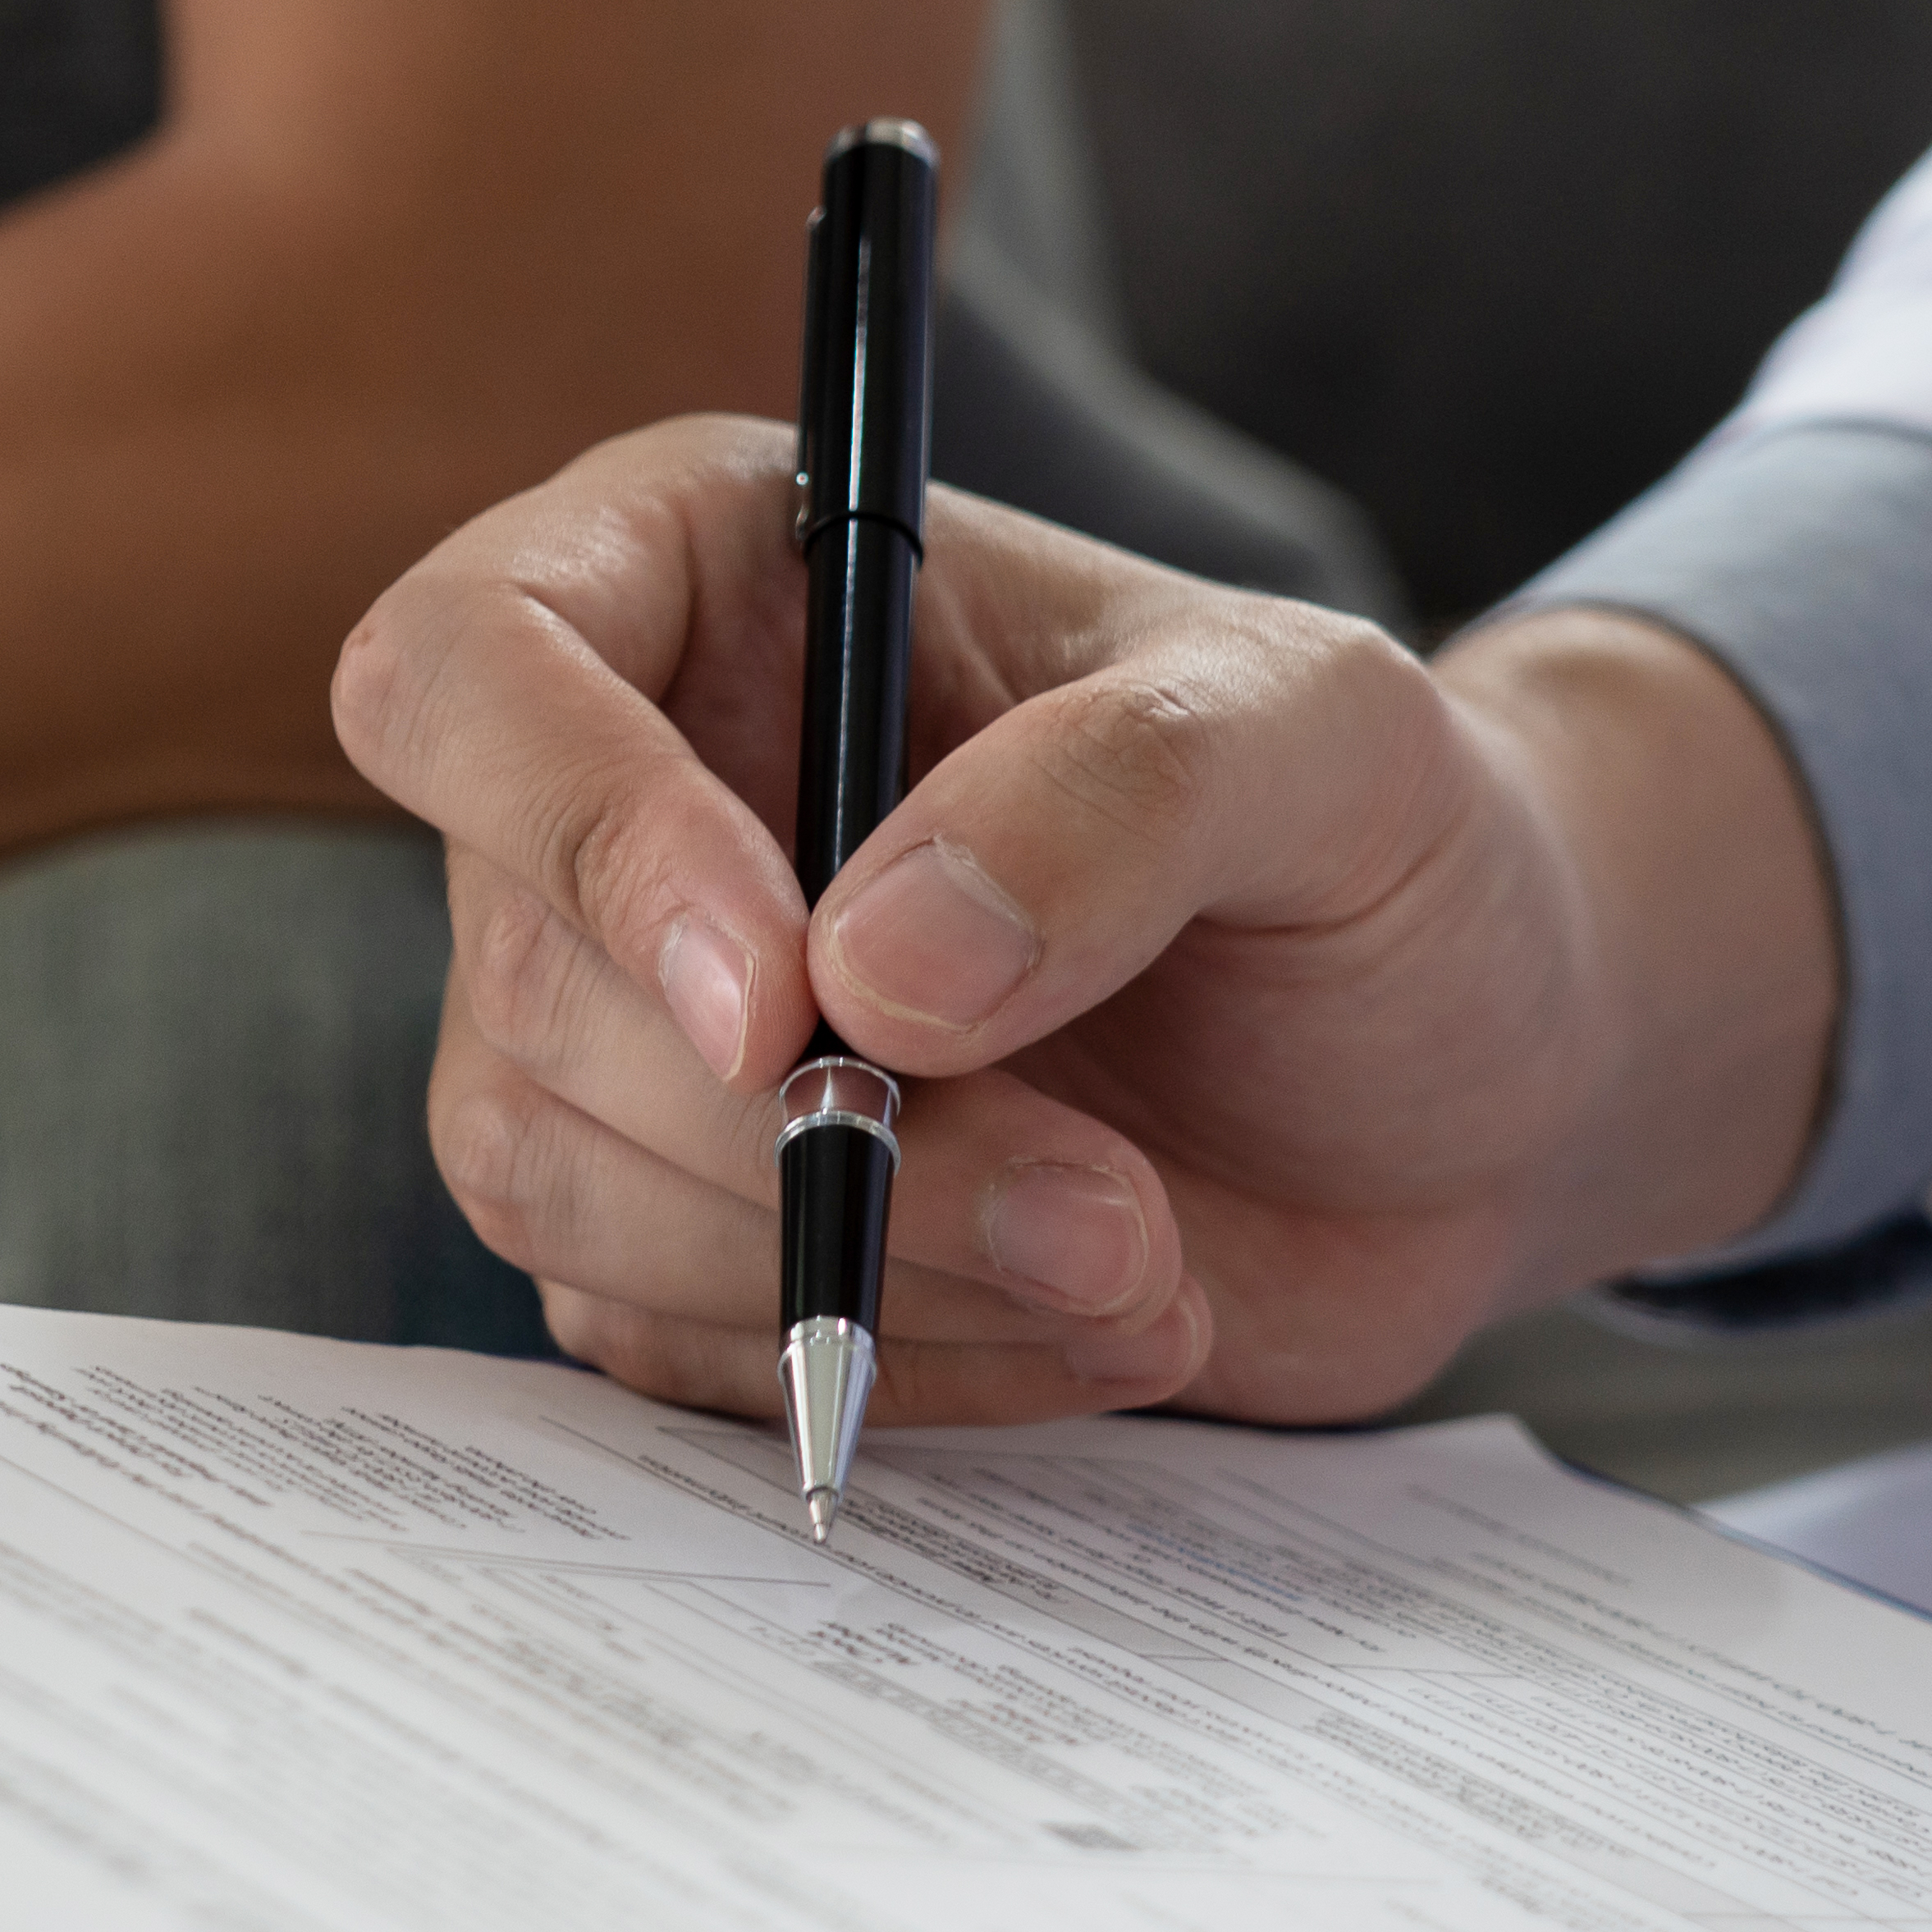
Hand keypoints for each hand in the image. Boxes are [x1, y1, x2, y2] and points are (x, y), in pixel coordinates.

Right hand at [326, 417, 1833, 1431]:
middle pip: (529, 975)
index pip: (470, 666)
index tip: (784, 1006)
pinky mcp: (677, 1224)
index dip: (578, 835)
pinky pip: (661, 1334)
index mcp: (715, 575)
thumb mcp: (1332, 744)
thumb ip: (1125, 798)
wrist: (1462, 1081)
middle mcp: (626, 786)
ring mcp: (627, 1023)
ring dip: (858, 1263)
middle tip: (1112, 1208)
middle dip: (811, 1134)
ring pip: (555, 1175)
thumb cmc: (1386, 845)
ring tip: (1143, 1263)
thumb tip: (872, 970)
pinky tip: (1087, 1316)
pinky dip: (885, 1356)